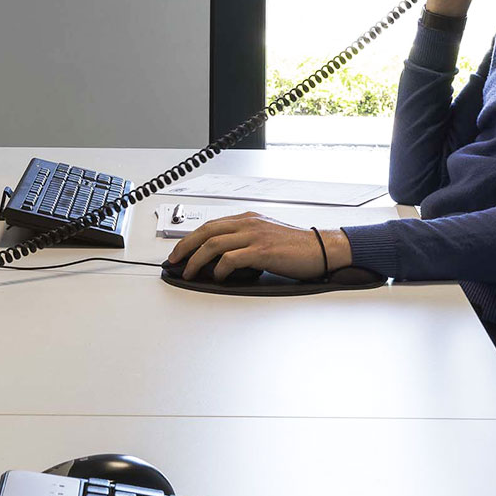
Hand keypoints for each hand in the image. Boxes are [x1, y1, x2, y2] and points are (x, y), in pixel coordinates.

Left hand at [165, 212, 351, 281]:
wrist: (321, 249)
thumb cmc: (296, 246)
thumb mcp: (266, 236)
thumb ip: (245, 241)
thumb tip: (222, 259)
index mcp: (248, 218)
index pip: (211, 225)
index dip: (191, 238)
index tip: (180, 251)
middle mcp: (248, 223)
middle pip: (206, 231)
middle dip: (185, 247)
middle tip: (174, 261)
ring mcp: (254, 235)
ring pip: (213, 244)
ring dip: (197, 260)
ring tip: (190, 272)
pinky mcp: (261, 250)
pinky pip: (231, 258)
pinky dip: (219, 269)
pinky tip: (218, 277)